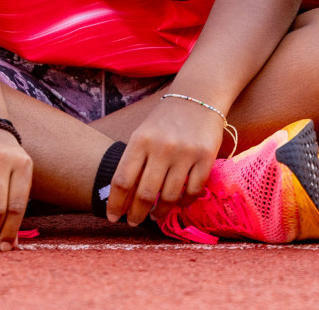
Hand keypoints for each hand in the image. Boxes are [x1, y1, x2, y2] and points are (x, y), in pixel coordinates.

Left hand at [107, 95, 226, 226]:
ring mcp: (186, 153)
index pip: (122, 181)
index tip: (113, 217)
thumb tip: (123, 199)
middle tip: (134, 221)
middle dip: (136, 214)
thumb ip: (133, 163)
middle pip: (144, 193)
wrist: (198, 97)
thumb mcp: (143, 134)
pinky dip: (184, 202)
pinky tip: (178, 203)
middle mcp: (162, 147)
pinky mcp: (206, 157)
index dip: (116, 204)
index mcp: (140, 140)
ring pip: (169, 196)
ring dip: (160, 212)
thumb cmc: (165, 120)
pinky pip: (193, 190)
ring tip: (156, 214)